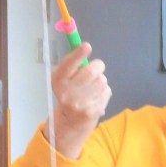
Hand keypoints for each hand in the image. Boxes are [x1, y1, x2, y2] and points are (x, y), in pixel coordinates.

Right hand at [44, 42, 112, 157]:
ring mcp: (81, 104)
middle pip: (91, 71)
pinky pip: (107, 91)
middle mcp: (67, 93)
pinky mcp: (93, 111)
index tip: (86, 46)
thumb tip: (84, 46)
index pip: (68, 65)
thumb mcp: (64, 78)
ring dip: (101, 80)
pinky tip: (96, 97)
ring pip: (102, 80)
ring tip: (93, 87)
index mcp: (58, 82)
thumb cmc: (69, 93)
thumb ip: (72, 64)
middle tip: (96, 68)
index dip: (78, 54)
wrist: (71, 121)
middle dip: (98, 66)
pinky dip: (104, 92)